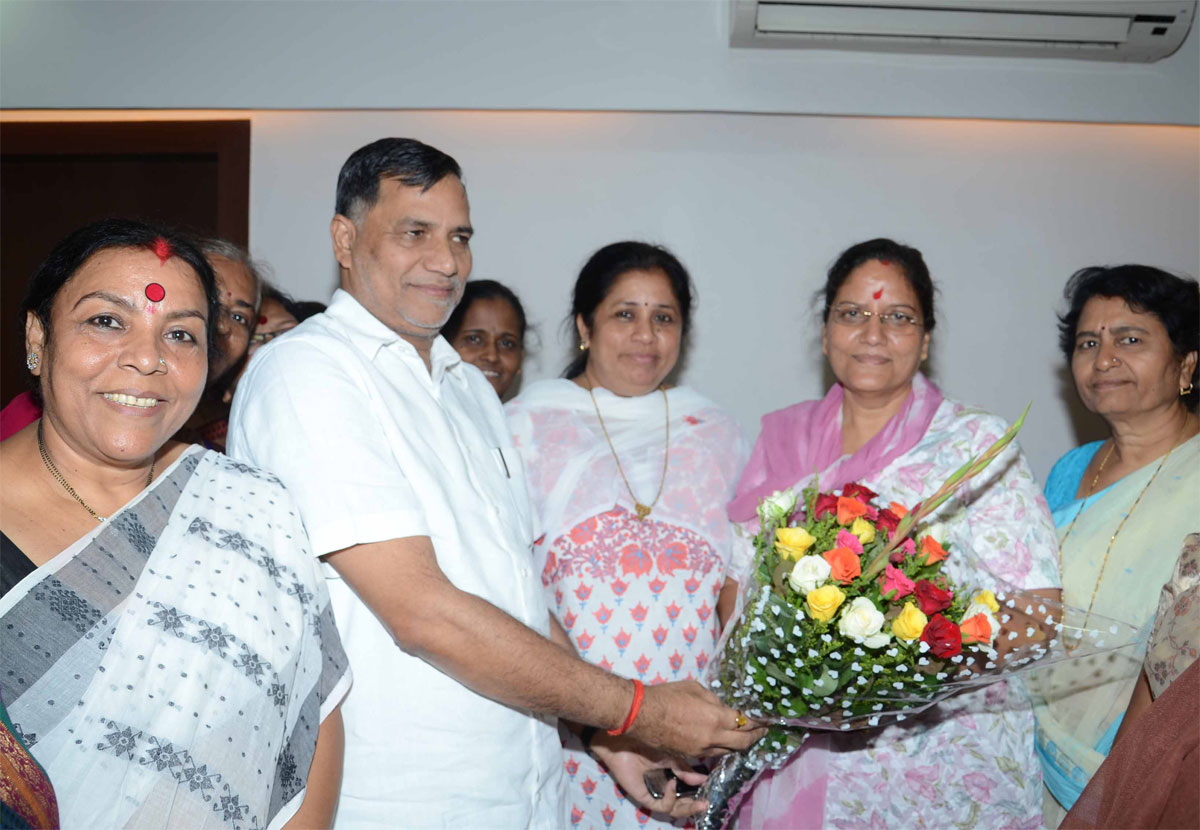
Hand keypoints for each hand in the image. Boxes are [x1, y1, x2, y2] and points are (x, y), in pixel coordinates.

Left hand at [589, 732, 708, 819]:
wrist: (623, 740)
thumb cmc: (645, 743)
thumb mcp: (671, 756)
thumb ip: (685, 769)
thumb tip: (704, 780)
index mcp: (670, 778)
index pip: (686, 793)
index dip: (698, 795)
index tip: (711, 793)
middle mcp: (663, 789)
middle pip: (682, 805)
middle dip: (695, 806)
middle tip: (707, 803)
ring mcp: (653, 794)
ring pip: (674, 810)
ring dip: (688, 807)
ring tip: (700, 803)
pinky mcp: (644, 797)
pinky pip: (662, 807)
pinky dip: (670, 798)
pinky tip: (672, 784)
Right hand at [628, 679, 765, 757]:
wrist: (641, 715)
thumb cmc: (667, 696)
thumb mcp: (695, 689)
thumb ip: (714, 701)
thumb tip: (723, 708)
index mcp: (716, 718)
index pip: (746, 723)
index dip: (758, 722)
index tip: (766, 719)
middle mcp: (713, 738)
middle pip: (742, 743)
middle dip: (755, 737)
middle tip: (762, 732)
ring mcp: (701, 750)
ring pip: (727, 751)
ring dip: (738, 745)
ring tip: (745, 738)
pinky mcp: (689, 756)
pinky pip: (711, 754)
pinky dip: (721, 748)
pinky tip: (722, 742)